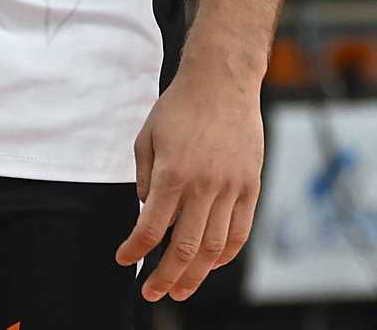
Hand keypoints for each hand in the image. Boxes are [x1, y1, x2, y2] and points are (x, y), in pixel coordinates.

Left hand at [116, 66, 262, 302]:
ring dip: (196, 275)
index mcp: (172, 173)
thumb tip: (146, 213)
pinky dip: (225, 255)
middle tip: (152, 293)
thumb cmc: (179, 107)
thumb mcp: (147, 137)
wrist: (222, 82)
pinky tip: (210, 264)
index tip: (125, 260)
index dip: (136, 251)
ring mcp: (231, 189)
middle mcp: (203, 186)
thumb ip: (144, 178)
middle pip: (184, 248)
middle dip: (165, 277)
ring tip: (181, 290)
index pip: (151, 228)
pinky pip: (240, 232)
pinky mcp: (250, 187)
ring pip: (214, 248)